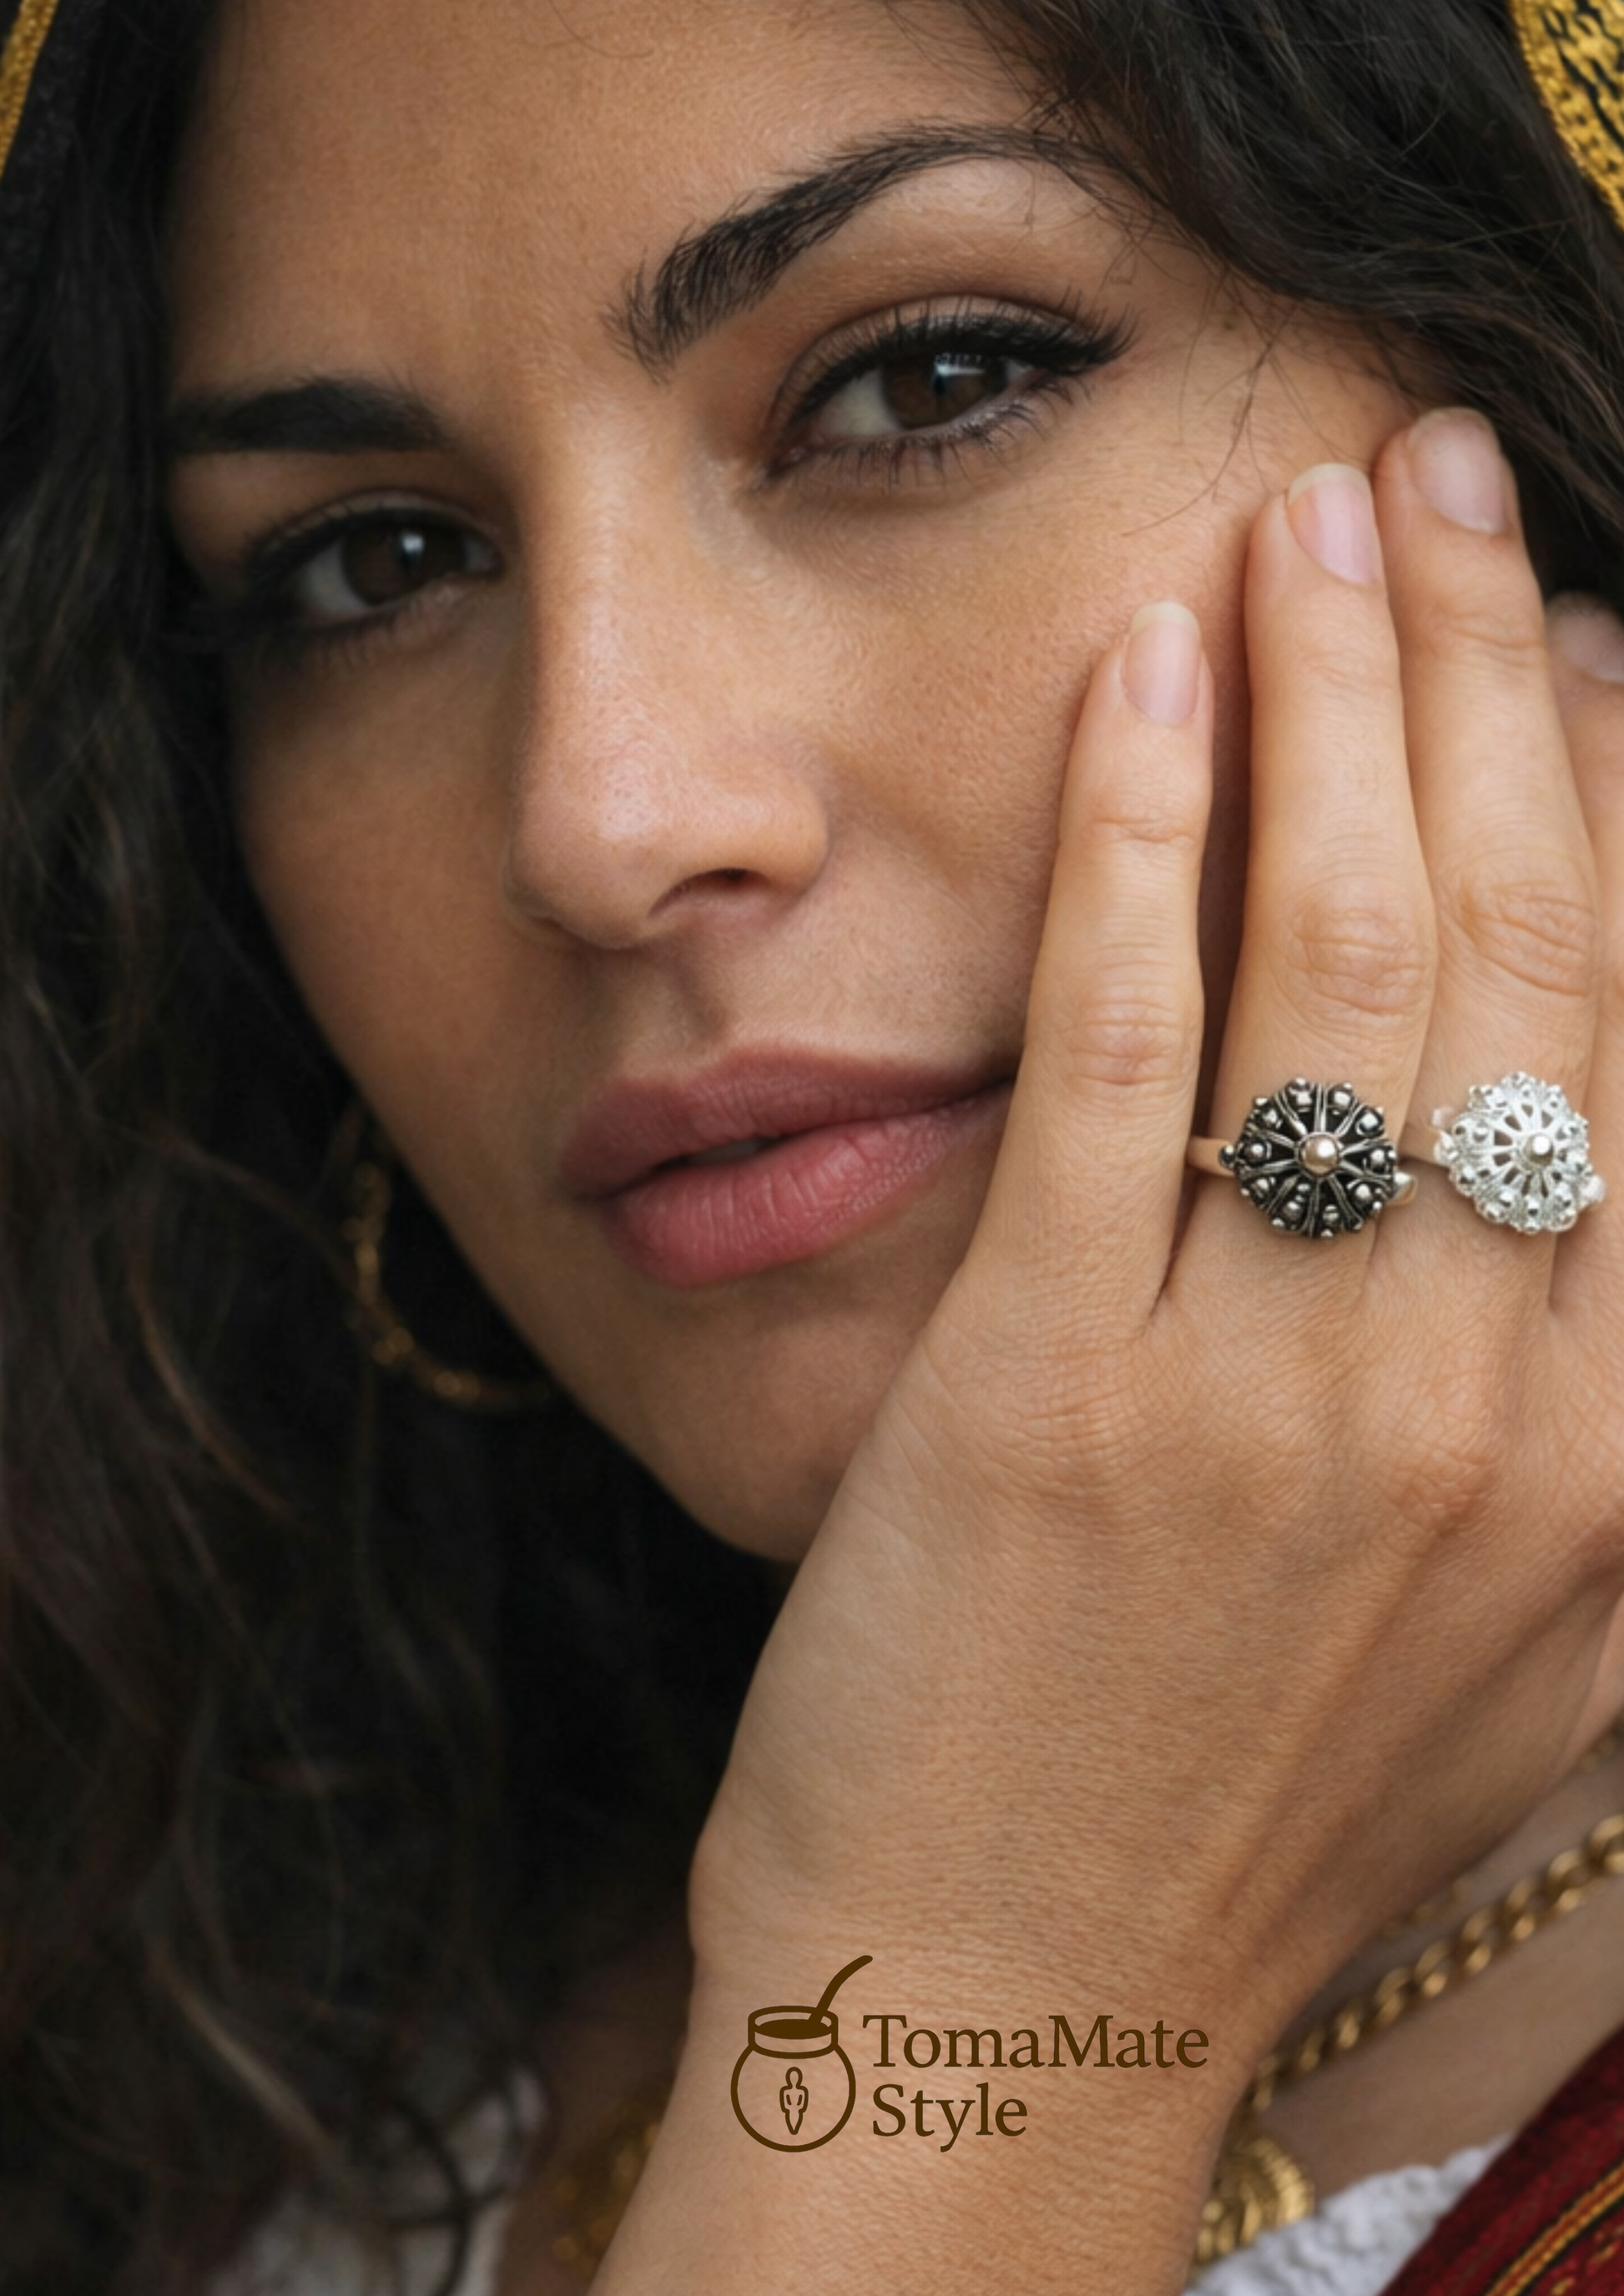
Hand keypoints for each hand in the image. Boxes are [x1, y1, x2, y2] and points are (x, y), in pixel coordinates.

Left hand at [606, 413, 1623, 2291]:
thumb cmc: (1228, 1806)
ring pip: (1354, 961)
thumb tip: (1573, 1119)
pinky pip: (1125, 1048)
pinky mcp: (1060, 1393)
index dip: (1612, 793)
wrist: (1012, 2003)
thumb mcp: (1494, 1630)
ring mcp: (1281, 1399)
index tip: (1569, 629)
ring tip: (1314, 511)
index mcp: (1617, 1458)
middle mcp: (1493, 1409)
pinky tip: (1141, 674)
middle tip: (1433, 479)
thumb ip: (1565, 1388)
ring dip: (1339, 699)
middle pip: (1523, 949)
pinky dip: (1138, 837)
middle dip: (1488, 676)